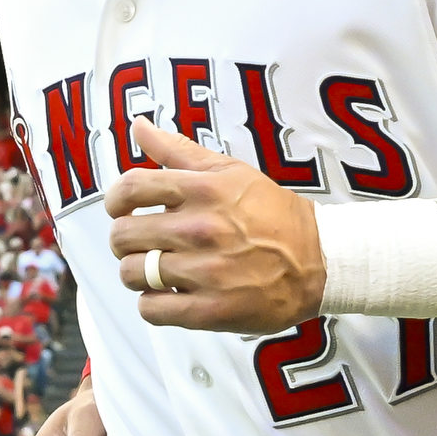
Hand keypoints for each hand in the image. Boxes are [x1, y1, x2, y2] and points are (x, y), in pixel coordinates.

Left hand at [104, 127, 322, 334]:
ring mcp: (205, 272)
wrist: (320, 259)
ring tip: (157, 270)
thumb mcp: (229, 171)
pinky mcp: (211, 309)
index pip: (130, 188)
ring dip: (137, 274)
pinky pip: (151, 309)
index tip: (121, 209)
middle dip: (126, 240)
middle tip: (144, 243)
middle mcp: (200, 229)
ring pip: (132, 274)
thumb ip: (178, 150)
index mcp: (202, 191)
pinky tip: (169, 294)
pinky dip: (152, 304)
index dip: (115, 200)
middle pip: (123, 235)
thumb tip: (138, 125)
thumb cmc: (271, 213)